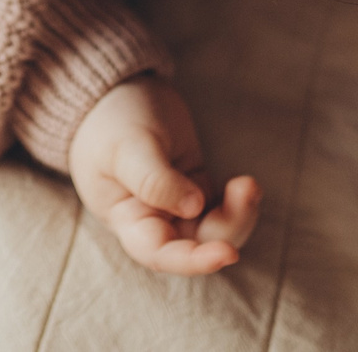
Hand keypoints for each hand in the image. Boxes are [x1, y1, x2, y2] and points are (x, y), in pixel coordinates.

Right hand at [69, 76, 261, 275]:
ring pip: (216, 229)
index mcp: (129, 220)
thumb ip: (154, 180)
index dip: (194, 261)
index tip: (227, 253)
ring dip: (238, 214)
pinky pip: (223, 208)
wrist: (114, 95)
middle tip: (246, 189)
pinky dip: (238, 202)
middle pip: (197, 243)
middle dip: (228, 227)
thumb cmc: (109, 124)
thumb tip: (194, 207)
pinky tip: (245, 185)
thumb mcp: (128, 148)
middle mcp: (154, 220)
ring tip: (248, 185)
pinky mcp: (196, 188)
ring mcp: (178, 205)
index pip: (161, 253)